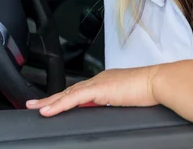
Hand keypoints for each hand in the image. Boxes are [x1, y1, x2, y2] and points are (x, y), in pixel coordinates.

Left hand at [26, 65, 159, 116]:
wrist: (158, 82)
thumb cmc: (151, 90)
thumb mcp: (129, 99)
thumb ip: (116, 103)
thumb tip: (112, 112)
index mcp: (107, 82)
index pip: (81, 91)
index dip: (65, 98)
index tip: (54, 105)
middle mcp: (100, 79)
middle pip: (70, 91)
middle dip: (51, 99)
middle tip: (34, 105)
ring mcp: (99, 83)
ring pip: (68, 93)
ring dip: (50, 102)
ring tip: (35, 109)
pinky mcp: (99, 88)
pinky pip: (74, 98)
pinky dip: (59, 105)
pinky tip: (48, 110)